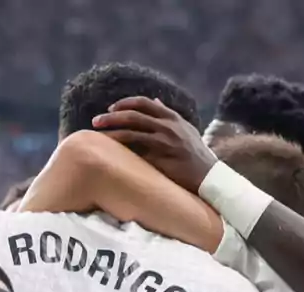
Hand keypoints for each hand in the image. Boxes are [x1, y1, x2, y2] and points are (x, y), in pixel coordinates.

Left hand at [91, 96, 217, 193]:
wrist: (208, 177)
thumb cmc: (196, 154)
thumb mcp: (186, 129)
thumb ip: (170, 115)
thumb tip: (156, 101)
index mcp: (172, 118)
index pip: (143, 103)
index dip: (124, 104)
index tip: (111, 108)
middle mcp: (167, 127)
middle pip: (132, 116)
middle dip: (111, 117)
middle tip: (95, 121)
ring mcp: (163, 143)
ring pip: (130, 133)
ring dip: (111, 134)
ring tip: (97, 137)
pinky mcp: (160, 160)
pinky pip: (135, 154)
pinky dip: (121, 152)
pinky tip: (109, 154)